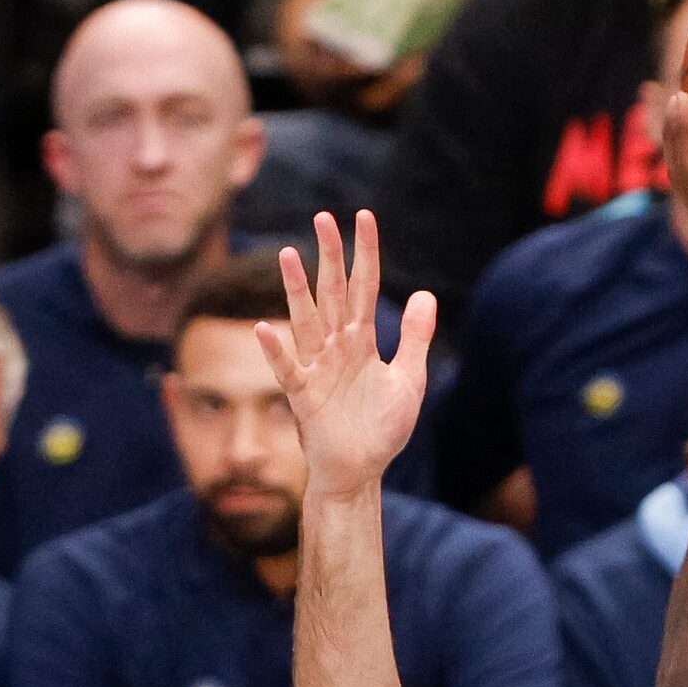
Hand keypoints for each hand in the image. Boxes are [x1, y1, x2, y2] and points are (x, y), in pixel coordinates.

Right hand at [256, 211, 434, 496]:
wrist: (362, 469)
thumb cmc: (382, 427)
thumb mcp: (409, 379)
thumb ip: (414, 338)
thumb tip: (422, 294)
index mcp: (363, 341)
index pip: (364, 287)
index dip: (365, 255)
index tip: (364, 218)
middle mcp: (337, 347)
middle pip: (333, 293)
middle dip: (329, 256)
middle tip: (323, 217)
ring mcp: (317, 368)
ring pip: (306, 320)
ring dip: (296, 289)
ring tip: (287, 254)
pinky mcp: (304, 395)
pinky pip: (287, 369)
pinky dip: (277, 351)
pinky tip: (264, 328)